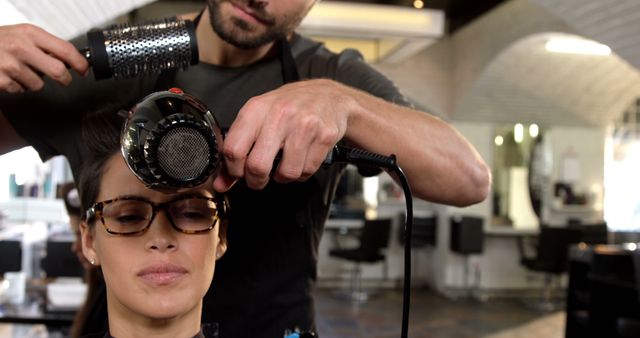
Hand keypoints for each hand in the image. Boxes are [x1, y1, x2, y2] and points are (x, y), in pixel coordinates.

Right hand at [0, 23, 88, 92]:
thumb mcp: (22, 34)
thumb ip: (44, 45)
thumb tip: (69, 60)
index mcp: (30, 33)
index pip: (65, 49)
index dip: (79, 62)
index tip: (84, 69)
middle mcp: (20, 47)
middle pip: (57, 71)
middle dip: (64, 78)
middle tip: (63, 79)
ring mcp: (10, 65)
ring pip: (38, 84)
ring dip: (33, 81)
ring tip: (20, 70)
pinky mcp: (1, 80)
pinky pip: (20, 90)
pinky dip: (17, 86)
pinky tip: (8, 75)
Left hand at [213, 79, 353, 190]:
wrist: (329, 96)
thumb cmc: (289, 107)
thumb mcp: (259, 119)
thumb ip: (237, 150)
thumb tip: (221, 183)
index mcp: (257, 109)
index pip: (233, 149)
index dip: (233, 170)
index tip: (239, 172)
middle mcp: (280, 114)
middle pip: (258, 166)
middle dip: (257, 180)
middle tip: (259, 177)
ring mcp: (304, 125)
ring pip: (286, 173)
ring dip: (283, 176)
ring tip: (284, 164)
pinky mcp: (325, 135)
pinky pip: (307, 171)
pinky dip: (302, 172)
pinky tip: (301, 159)